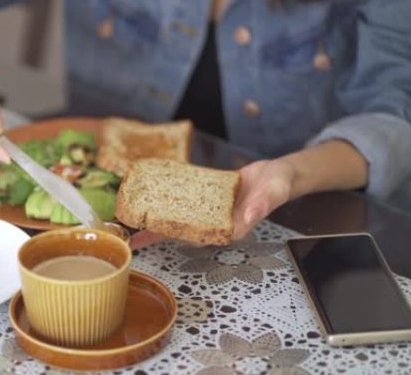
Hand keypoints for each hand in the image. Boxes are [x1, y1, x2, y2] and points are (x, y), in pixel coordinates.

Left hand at [129, 158, 295, 249]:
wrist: (276, 173)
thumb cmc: (278, 185)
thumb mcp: (273, 194)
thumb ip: (260, 207)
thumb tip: (244, 221)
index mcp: (232, 228)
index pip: (202, 236)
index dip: (179, 237)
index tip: (158, 237)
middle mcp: (217, 224)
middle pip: (184, 231)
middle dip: (159, 235)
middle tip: (133, 238)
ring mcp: (210, 213)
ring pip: (180, 219)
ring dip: (158, 223)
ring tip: (132, 227)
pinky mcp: (206, 200)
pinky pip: (185, 203)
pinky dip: (168, 204)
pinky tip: (150, 203)